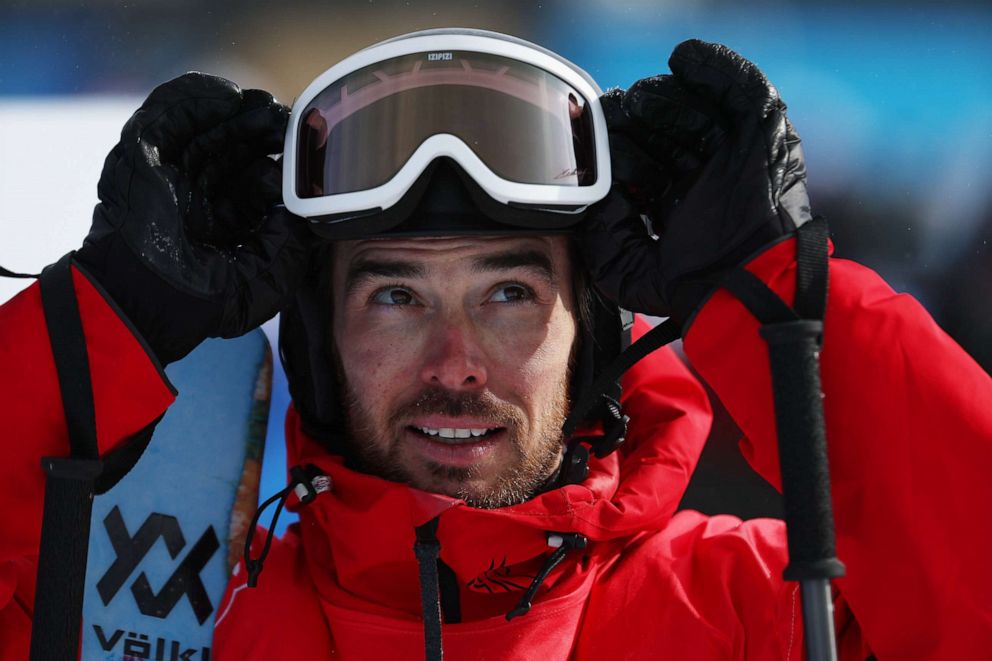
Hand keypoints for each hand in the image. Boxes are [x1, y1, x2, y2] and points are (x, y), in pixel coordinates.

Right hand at [75, 73, 310, 363]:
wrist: (147, 299)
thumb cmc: (202, 301)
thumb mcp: (266, 279)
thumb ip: (293, 247)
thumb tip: (309, 211)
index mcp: (225, 222)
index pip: (259, 182)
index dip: (285, 166)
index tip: (309, 153)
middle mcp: (198, 194)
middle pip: (236, 149)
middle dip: (266, 133)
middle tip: (293, 122)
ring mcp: (170, 172)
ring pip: (208, 128)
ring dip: (240, 113)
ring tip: (269, 106)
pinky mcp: (141, 152)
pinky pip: (168, 112)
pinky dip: (197, 98)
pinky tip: (229, 96)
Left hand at [582, 39, 811, 322]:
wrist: (747, 286)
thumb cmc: (696, 287)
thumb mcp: (628, 272)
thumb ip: (602, 239)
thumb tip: (591, 200)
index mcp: (677, 203)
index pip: (644, 161)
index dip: (619, 147)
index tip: (596, 137)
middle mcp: (705, 175)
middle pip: (666, 129)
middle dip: (638, 118)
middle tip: (614, 111)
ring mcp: (734, 154)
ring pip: (695, 107)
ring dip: (665, 95)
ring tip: (640, 99)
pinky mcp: (764, 136)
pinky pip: (742, 90)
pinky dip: (714, 68)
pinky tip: (683, 61)